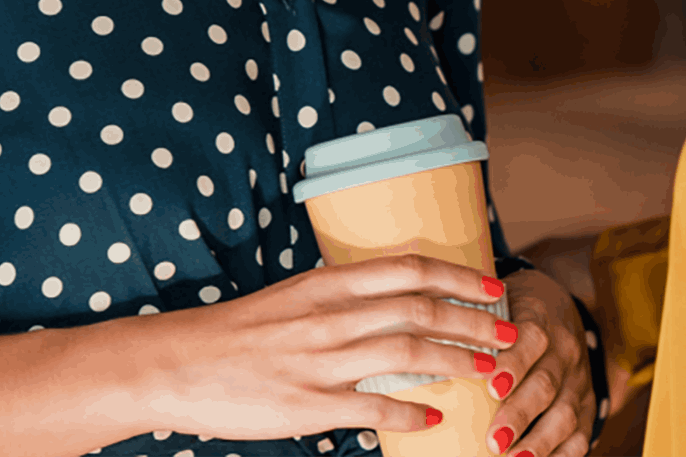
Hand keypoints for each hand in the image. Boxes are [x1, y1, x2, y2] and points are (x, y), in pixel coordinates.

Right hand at [138, 255, 517, 441]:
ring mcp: (321, 361)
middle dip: (473, 320)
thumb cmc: (236, 332)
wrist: (177, 364)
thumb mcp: (292, 296)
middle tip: (509, 331)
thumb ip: (339, 295)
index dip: (458, 275)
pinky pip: (374, 408)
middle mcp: (330, 316)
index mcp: (327, 284)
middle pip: (420, 311)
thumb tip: (386, 295)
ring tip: (488, 369)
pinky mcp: (309, 404)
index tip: (491, 286)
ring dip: (456, 361)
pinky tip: (436, 416)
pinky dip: (412, 413)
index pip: (409, 269)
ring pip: (408, 356)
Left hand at [482, 269, 596, 456]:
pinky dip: (561, 454)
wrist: (562, 310)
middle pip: (546, 383)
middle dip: (520, 414)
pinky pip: (580, 436)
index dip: (515, 363)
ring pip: (565, 413)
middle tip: (493, 440)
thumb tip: (421, 345)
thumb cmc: (512, 313)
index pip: (532, 338)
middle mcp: (564, 350)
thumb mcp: (496, 302)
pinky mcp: (586, 406)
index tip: (493, 387)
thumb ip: (469, 322)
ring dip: (540, 441)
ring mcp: (578, 380)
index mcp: (539, 317)